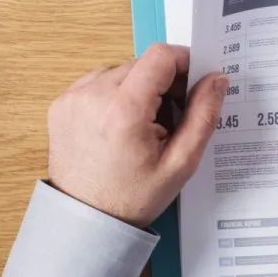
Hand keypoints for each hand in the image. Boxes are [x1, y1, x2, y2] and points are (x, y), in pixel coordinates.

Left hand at [46, 44, 226, 226]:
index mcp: (124, 110)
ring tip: (143, 125)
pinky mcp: (61, 104)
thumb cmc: (132, 197)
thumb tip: (216, 78)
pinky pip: (96, 82)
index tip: (193, 83)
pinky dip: (113, 95)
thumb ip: (203, 115)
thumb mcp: (180, 163)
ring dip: (137, 87)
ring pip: (119, 70)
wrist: (85, 220)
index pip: (161, 56)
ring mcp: (73, 98)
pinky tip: (119, 125)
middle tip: (171, 117)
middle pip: (141, 63)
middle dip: (162, 82)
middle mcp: (93, 96)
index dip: (184, 62)